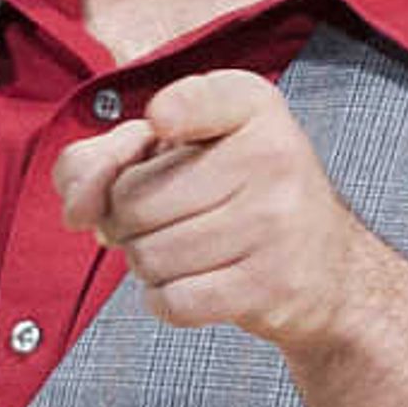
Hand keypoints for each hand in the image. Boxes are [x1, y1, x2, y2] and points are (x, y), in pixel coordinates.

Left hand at [50, 68, 394, 353]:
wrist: (329, 271)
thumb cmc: (234, 199)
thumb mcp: (178, 151)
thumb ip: (102, 158)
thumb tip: (78, 208)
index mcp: (252, 105)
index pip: (173, 106)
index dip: (140, 137)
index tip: (160, 135)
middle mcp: (272, 154)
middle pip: (132, 200)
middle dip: (129, 221)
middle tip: (170, 219)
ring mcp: (275, 220)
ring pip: (147, 255)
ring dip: (150, 264)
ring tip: (192, 251)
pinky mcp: (270, 283)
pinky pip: (171, 301)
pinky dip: (167, 300)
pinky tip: (198, 283)